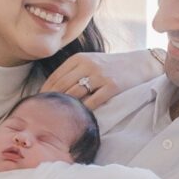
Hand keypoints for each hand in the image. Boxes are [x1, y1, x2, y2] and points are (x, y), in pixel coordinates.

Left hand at [47, 47, 163, 110]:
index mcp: (78, 58)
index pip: (55, 77)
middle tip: (43, 116)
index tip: (38, 104)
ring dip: (65, 108)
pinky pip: (93, 102)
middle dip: (51, 102)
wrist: (140, 64)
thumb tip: (51, 91)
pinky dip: (83, 111)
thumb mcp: (90, 62)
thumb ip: (72, 73)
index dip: (44, 92)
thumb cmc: (111, 66)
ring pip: (75, 95)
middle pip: (62, 87)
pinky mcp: (112, 86)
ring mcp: (100, 75)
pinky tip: (78, 118)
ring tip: (57, 119)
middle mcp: (87, 65)